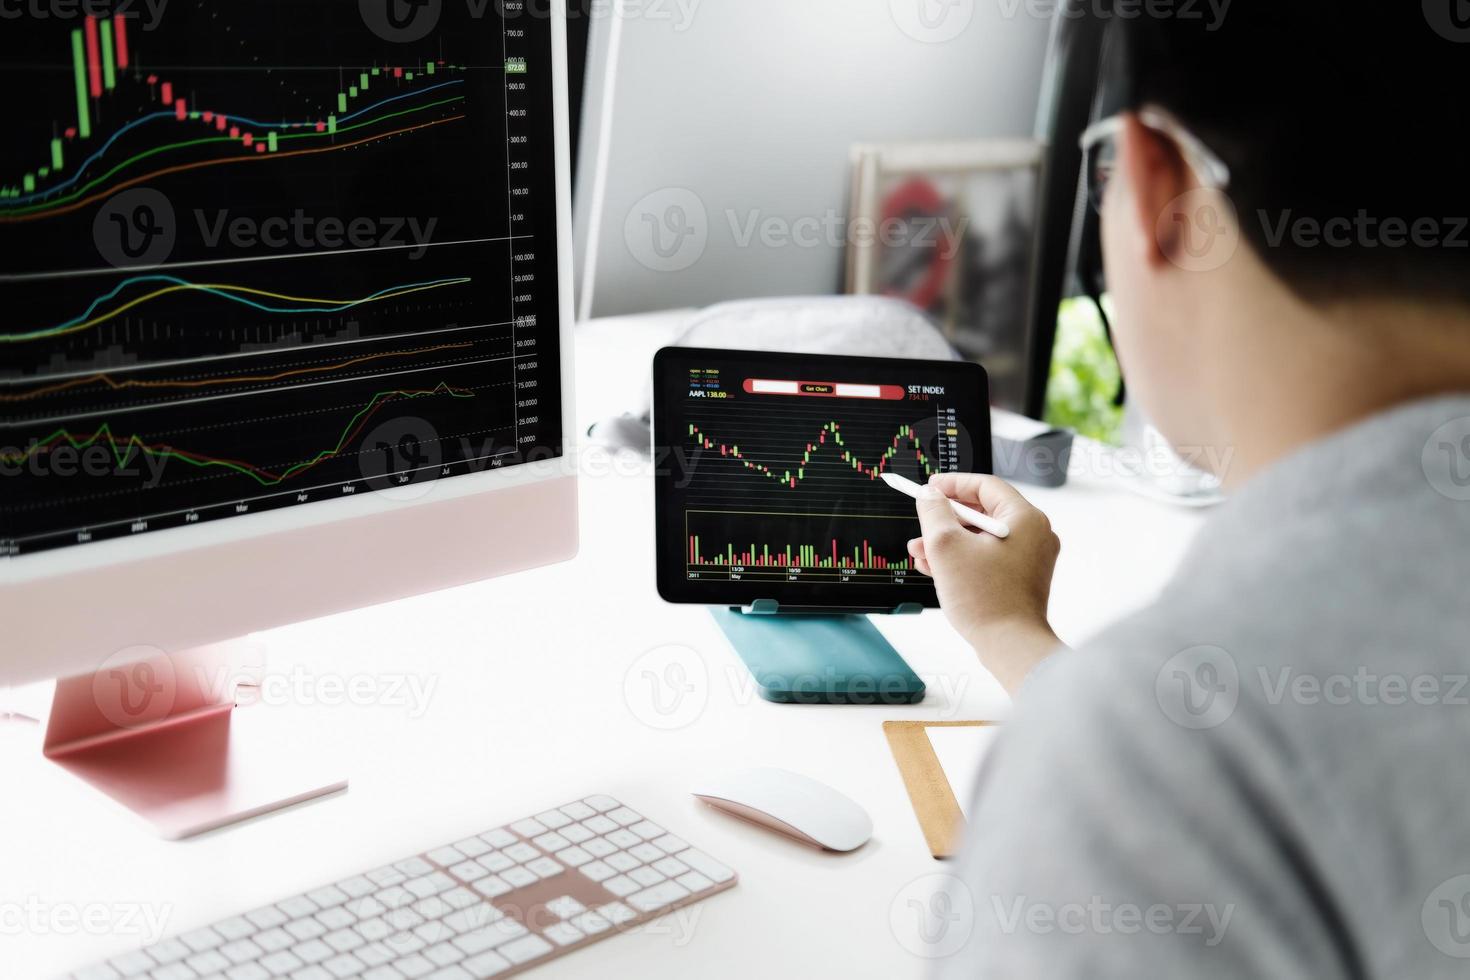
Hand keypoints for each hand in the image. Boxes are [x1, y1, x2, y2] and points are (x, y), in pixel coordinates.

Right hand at [909, 473, 1064, 693]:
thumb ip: (934, 512)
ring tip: (920, 552)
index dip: (952, 484)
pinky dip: (962, 559)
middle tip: (922, 521)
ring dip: (948, 542)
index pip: (985, 485)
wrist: (1009, 646)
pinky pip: (987, 558)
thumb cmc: (987, 600)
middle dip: (945, 519)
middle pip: (982, 512)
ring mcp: (1029, 559)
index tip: (930, 488)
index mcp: (1025, 519)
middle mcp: (1034, 535)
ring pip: (981, 538)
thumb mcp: (947, 546)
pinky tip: (936, 568)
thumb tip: (929, 496)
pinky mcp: (1020, 579)